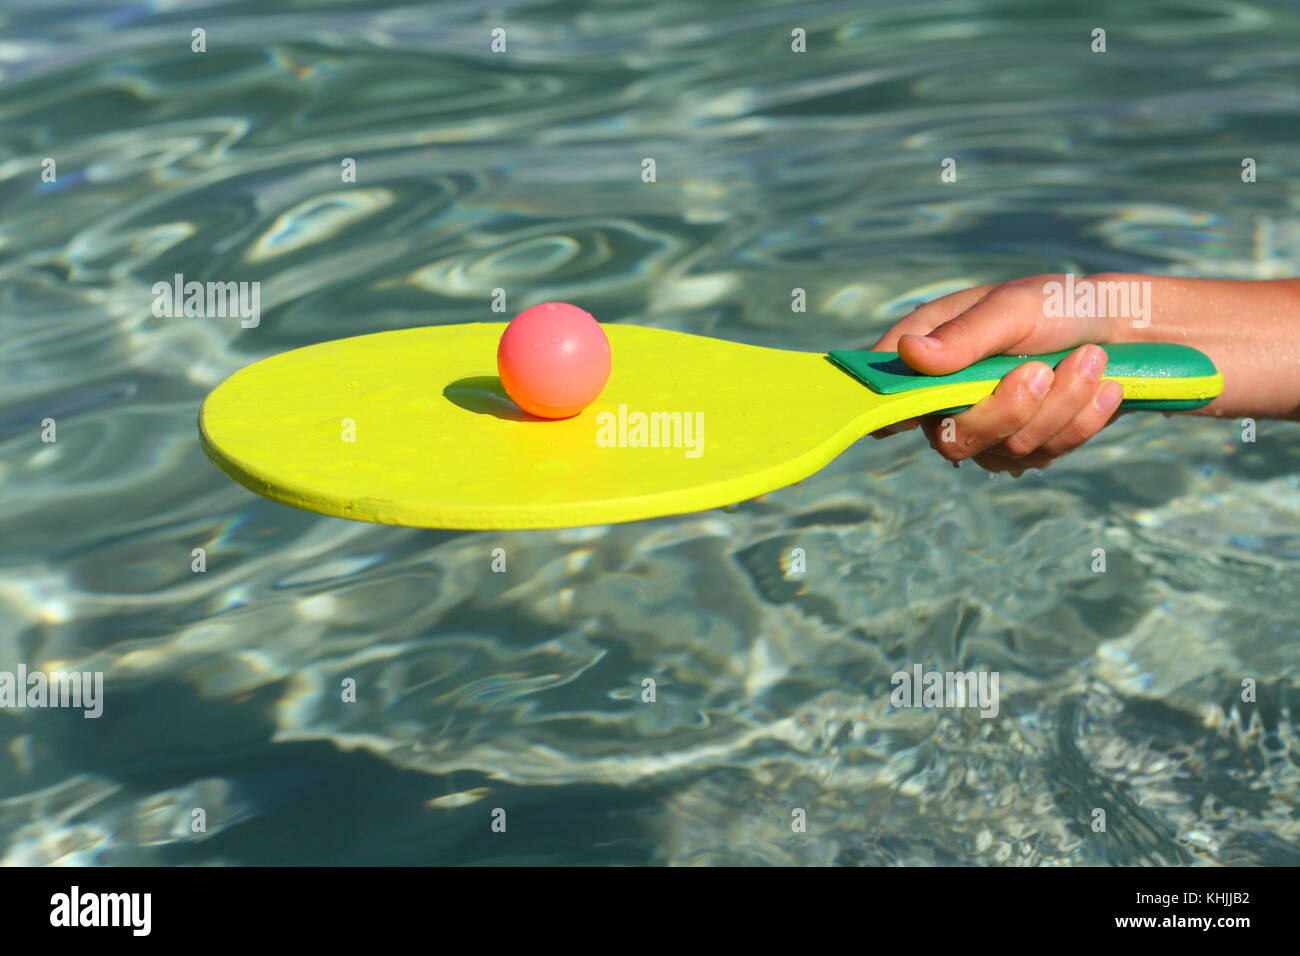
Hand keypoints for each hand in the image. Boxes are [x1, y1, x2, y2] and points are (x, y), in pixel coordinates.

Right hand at [868, 274, 1127, 474]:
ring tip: (1090, 360)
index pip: (887, 392)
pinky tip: (1102, 389)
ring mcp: (985, 430)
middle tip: (1043, 370)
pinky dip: (1081, 421)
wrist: (1121, 328)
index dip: (886, 413)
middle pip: (953, 439)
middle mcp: (946, 399)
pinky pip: (1046, 454)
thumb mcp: (1013, 309)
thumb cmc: (1057, 306)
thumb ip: (965, 336)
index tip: (900, 421)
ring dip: (1060, 405)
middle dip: (1009, 410)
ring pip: (1009, 450)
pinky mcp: (1024, 449)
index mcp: (927, 354)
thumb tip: (909, 353)